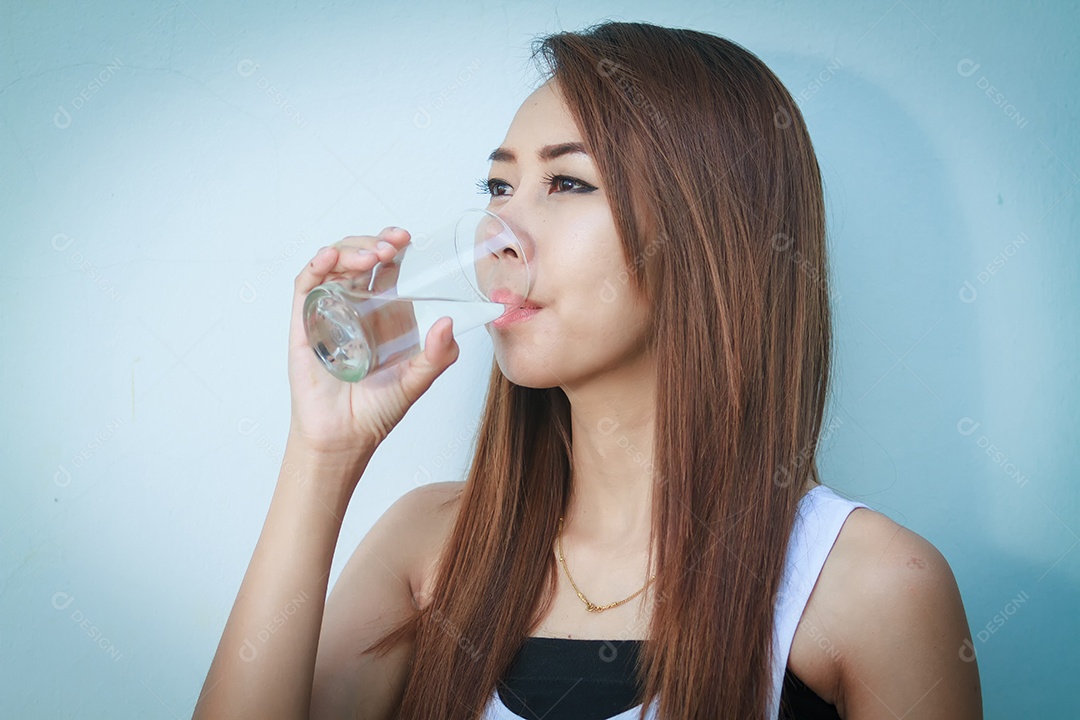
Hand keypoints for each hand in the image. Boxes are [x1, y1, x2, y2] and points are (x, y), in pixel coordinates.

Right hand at [287, 227, 459, 457]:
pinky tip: (330, 259)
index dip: (394, 246)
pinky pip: (306, 286)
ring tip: (370, 256)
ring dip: (350, 249)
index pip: (387, 266)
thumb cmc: (378, 409)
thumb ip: (438, 356)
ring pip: (334, 264)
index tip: (406, 238)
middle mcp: (356, 306)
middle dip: (374, 242)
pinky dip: (316, 266)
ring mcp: (329, 310)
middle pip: (360, 257)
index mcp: (385, 312)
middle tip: (391, 245)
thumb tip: (448, 323)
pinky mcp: (305, 323)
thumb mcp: (417, 379)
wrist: (344, 437)